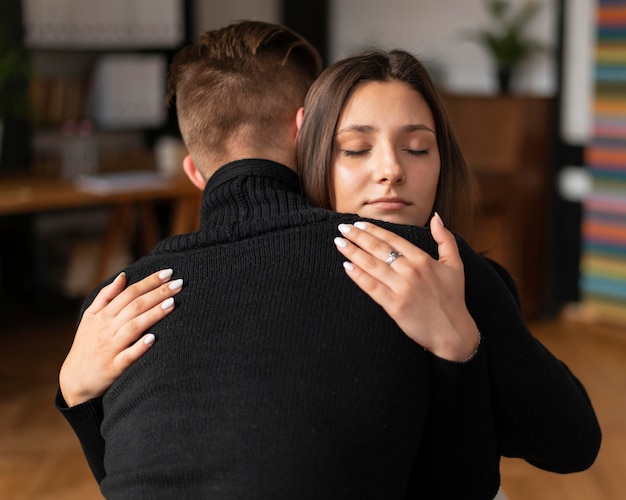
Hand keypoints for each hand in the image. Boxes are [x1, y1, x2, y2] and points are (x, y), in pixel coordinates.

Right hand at [59, 269, 182, 406]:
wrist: (75, 380)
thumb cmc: (87, 345)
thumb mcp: (90, 318)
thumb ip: (106, 296)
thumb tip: (123, 276)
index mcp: (102, 315)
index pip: (129, 293)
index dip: (149, 282)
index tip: (168, 272)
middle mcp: (107, 329)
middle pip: (135, 306)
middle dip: (158, 293)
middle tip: (179, 283)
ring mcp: (111, 348)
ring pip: (134, 327)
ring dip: (153, 314)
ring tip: (172, 303)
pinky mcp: (114, 367)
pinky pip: (128, 356)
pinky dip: (140, 347)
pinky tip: (153, 338)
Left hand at [333, 213, 478, 360]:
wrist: (453, 332)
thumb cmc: (453, 298)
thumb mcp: (455, 265)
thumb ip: (445, 239)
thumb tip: (436, 217)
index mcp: (423, 259)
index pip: (392, 239)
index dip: (373, 230)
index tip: (359, 223)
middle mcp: (411, 271)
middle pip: (378, 249)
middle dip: (358, 236)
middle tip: (342, 228)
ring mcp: (402, 288)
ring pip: (372, 265)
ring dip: (353, 252)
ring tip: (339, 242)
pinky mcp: (395, 306)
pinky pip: (372, 287)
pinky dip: (358, 276)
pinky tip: (346, 266)